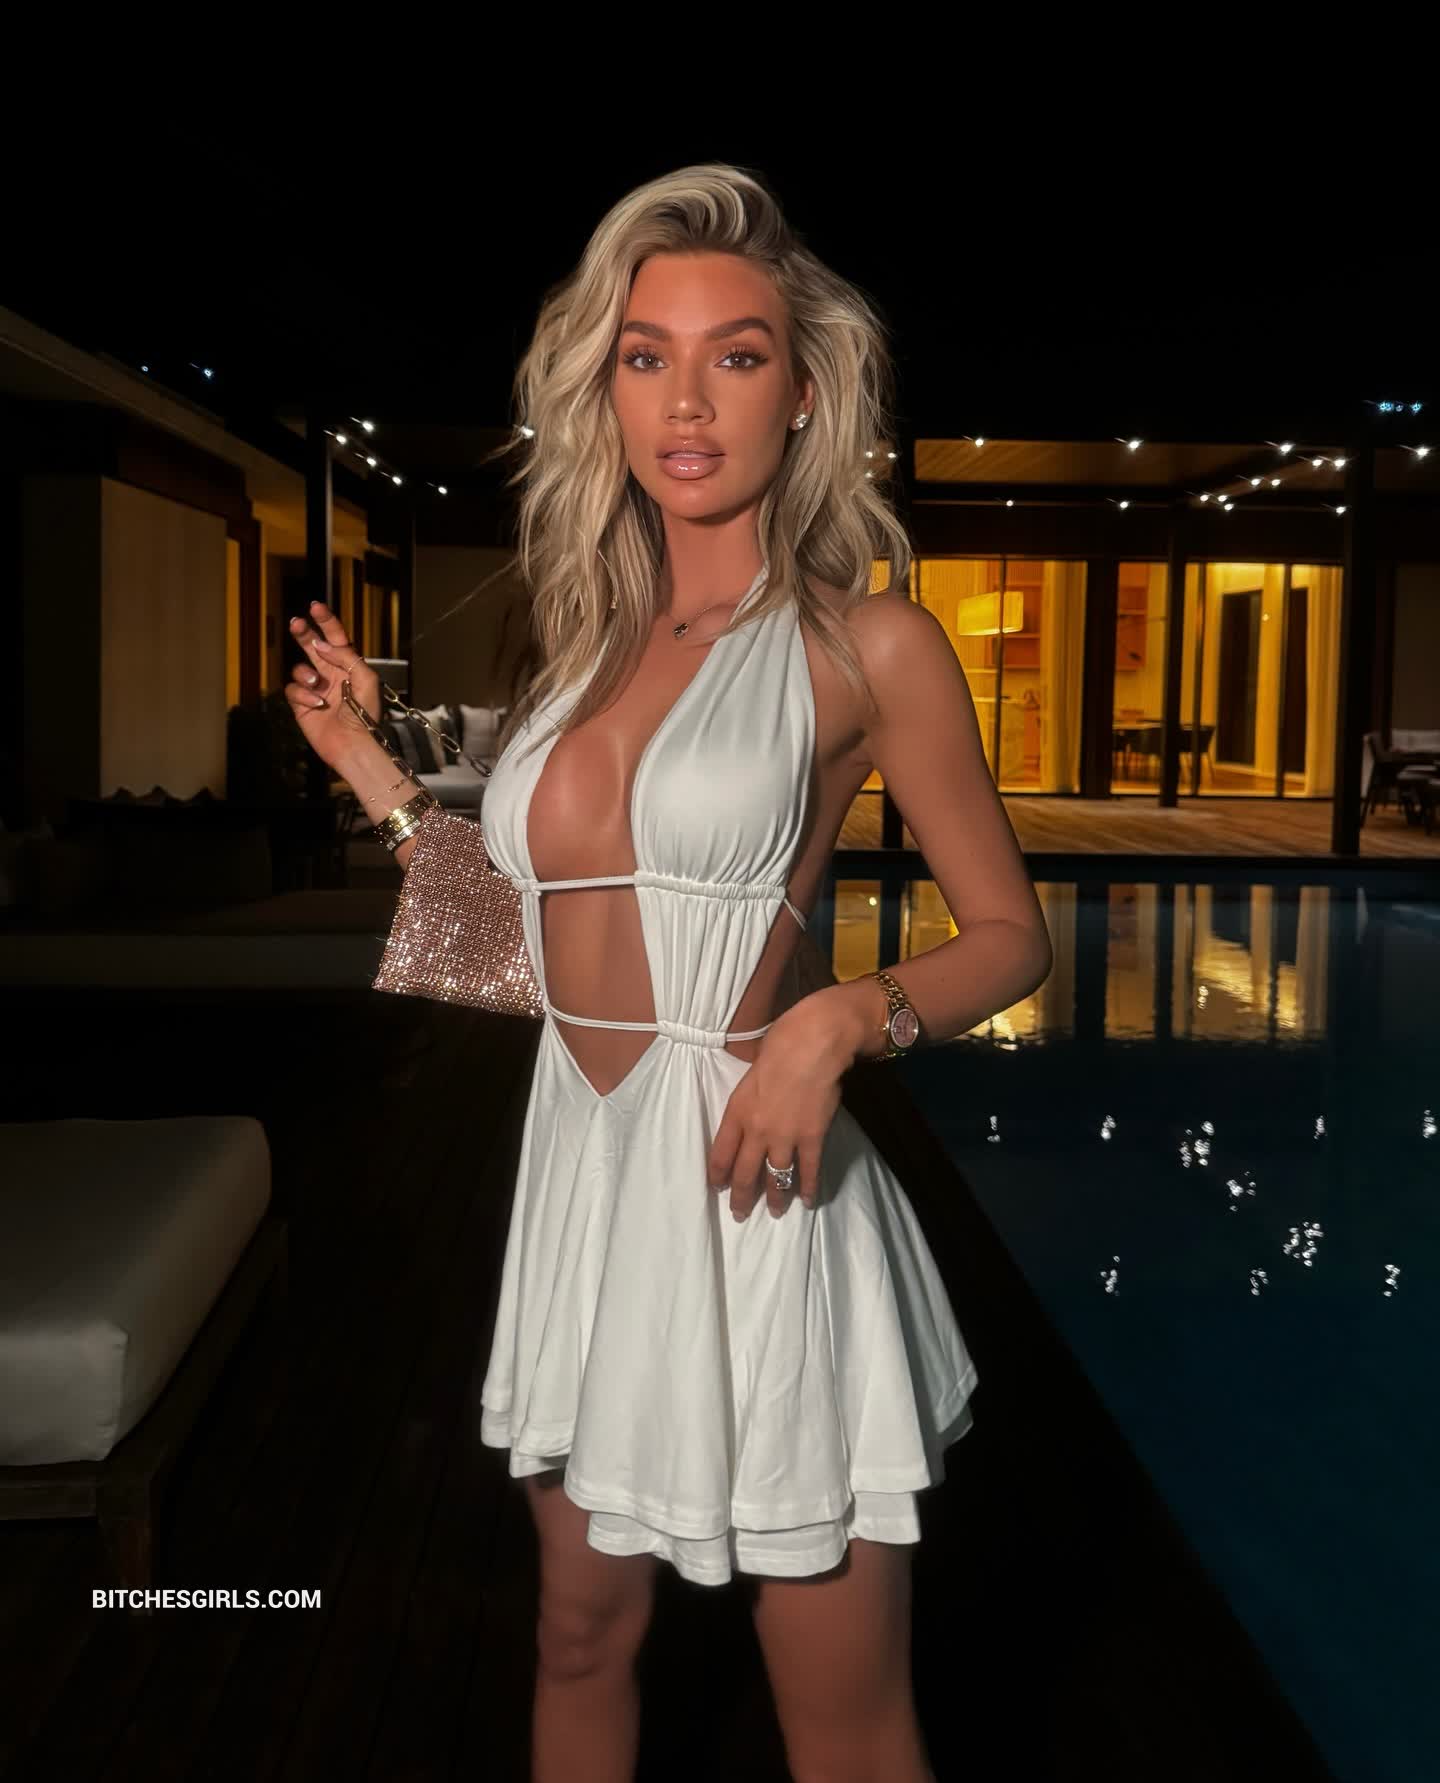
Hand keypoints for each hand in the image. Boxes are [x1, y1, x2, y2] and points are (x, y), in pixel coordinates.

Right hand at [283, 601, 382, 775]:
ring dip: (307, 674)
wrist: (353, 744)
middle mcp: (330, 675)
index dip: (326, 622)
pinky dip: (303, 695)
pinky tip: (317, 704)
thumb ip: (345, 656)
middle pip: (312, 647)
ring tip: (317, 685)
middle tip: (297, 623)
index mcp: (349, 667)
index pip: (336, 639)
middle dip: (304, 633)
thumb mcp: (366, 678)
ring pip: (300, 669)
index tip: (315, 606)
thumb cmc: (365, 714)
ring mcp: (315, 689)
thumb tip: (320, 644)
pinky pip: (293, 690)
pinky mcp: (302, 705)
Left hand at [706, 1001, 852, 1220]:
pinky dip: (807, 1188)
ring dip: (774, 1198)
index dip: (717, 1174)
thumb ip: (748, 1099)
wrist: (810, 1047)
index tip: (716, 1187)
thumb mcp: (749, 1075)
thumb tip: (754, 1109)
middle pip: (744, 1173)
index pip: (720, 1153)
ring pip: (775, 1178)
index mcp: (736, 1113)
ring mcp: (784, 1138)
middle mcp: (756, 1132)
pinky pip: (807, 1170)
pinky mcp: (811, 1139)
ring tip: (774, 1212)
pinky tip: (807, 1201)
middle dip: (740, 1197)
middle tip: (739, 1214)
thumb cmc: (779, 1049)